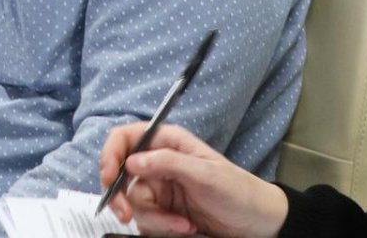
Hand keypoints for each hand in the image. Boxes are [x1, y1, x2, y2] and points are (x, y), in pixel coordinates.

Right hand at [99, 122, 287, 237]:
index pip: (125, 138)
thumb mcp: (205, 173)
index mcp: (166, 142)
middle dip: (122, 197)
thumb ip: (168, 163)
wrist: (257, 223)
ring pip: (134, 203)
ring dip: (156, 219)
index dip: (110, 154)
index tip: (109, 178)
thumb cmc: (237, 190)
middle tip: (126, 215)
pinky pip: (147, 221)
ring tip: (183, 225)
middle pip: (121, 175)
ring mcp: (160, 189)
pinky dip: (163, 228)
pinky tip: (186, 227)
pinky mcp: (163, 212)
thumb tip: (132, 162)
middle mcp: (158, 163)